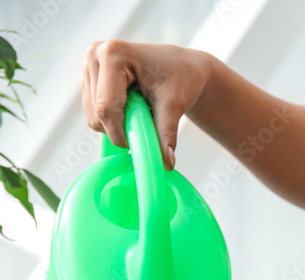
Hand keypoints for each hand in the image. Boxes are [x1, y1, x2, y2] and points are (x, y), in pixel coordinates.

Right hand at [82, 40, 213, 167]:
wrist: (179, 67)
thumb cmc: (179, 78)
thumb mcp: (175, 105)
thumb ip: (166, 133)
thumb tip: (167, 164)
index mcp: (113, 54)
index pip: (105, 107)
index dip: (120, 133)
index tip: (139, 144)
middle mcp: (95, 55)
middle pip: (96, 114)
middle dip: (119, 129)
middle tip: (145, 122)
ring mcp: (89, 66)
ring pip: (92, 117)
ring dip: (116, 125)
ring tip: (139, 111)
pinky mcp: (89, 79)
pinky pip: (94, 114)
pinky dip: (112, 121)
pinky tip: (130, 107)